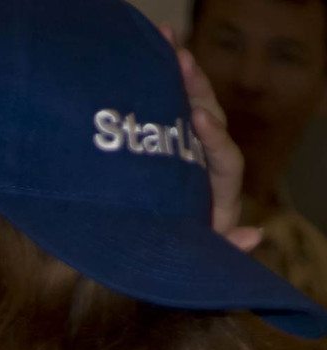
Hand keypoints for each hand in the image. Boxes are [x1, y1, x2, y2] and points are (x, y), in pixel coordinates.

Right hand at [162, 25, 262, 254]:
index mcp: (220, 189)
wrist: (156, 252)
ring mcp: (185, 146)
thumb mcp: (201, 256)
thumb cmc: (181, 256)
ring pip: (188, 105)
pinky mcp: (164, 140)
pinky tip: (147, 51)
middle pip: (209, 117)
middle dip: (197, 88)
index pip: (225, 158)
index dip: (215, 138)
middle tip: (180, 59)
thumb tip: (254, 236)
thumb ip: (225, 247)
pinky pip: (165, 107)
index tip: (200, 120)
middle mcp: (207, 161)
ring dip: (178, 73)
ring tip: (164, 41)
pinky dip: (159, 81)